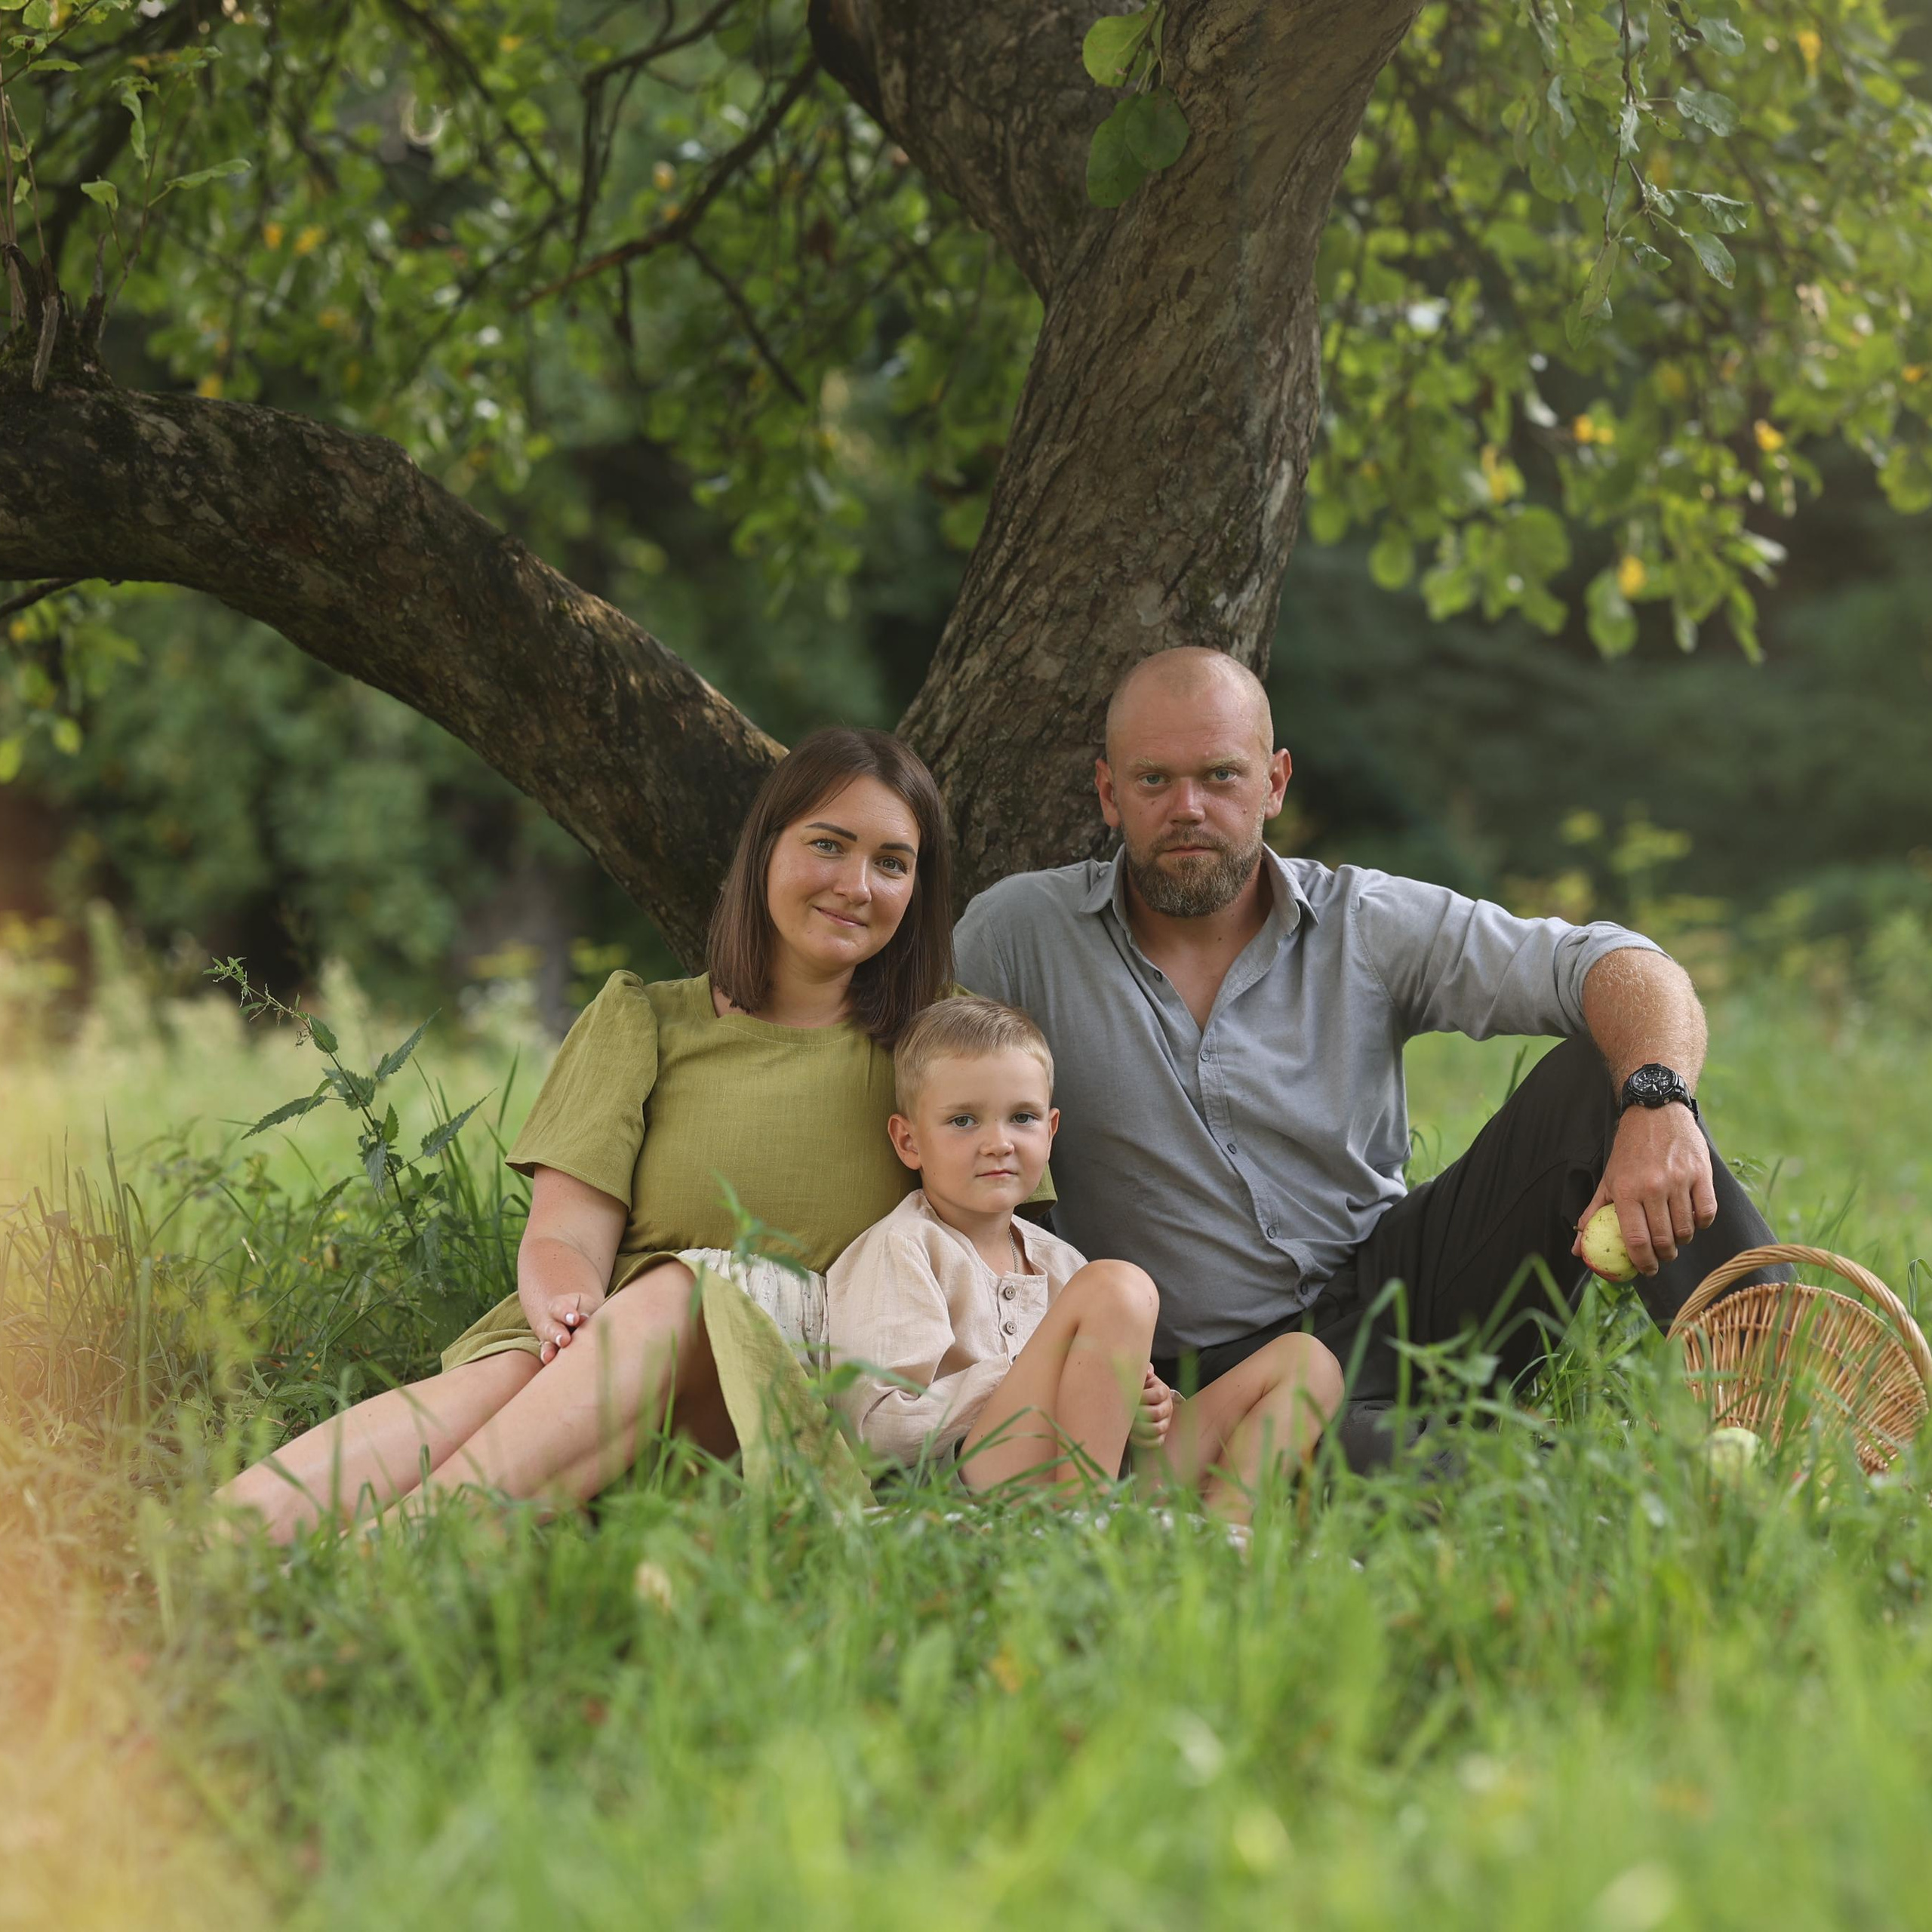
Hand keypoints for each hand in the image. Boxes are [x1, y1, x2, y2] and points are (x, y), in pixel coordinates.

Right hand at [519, 1284, 604, 1364]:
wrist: (565, 1316)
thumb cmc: (580, 1309)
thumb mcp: (583, 1304)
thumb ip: (584, 1310)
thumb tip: (585, 1319)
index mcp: (558, 1307)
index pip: (561, 1309)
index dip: (567, 1314)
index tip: (575, 1318)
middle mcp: (549, 1324)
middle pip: (551, 1329)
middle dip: (557, 1334)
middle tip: (564, 1340)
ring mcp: (548, 1341)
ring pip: (547, 1346)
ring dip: (549, 1351)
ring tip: (550, 1356)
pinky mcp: (550, 1354)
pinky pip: (548, 1358)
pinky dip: (548, 1362)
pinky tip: (549, 1365)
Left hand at [1132, 1365, 1174, 1449]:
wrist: (1138, 1403)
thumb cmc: (1136, 1387)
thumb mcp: (1139, 1377)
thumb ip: (1141, 1371)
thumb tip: (1147, 1370)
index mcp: (1162, 1391)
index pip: (1158, 1394)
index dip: (1143, 1396)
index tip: (1128, 1396)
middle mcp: (1167, 1407)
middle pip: (1156, 1413)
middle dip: (1138, 1413)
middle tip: (1124, 1412)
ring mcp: (1165, 1423)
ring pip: (1156, 1429)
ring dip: (1139, 1428)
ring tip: (1126, 1424)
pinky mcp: (1160, 1436)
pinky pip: (1155, 1442)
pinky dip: (1142, 1441)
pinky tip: (1130, 1435)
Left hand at [1573, 1102, 1716, 1276]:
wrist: (1655, 1112)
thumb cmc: (1629, 1151)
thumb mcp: (1608, 1179)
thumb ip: (1593, 1214)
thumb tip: (1578, 1248)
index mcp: (1626, 1190)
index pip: (1635, 1240)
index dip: (1642, 1262)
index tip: (1646, 1270)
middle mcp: (1653, 1186)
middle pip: (1663, 1239)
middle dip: (1664, 1256)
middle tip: (1663, 1256)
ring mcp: (1679, 1180)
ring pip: (1686, 1229)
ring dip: (1682, 1240)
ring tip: (1676, 1237)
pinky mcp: (1702, 1174)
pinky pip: (1707, 1212)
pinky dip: (1701, 1223)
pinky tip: (1693, 1220)